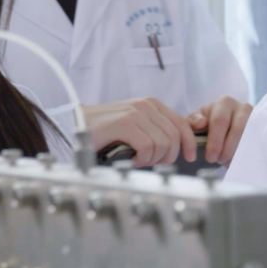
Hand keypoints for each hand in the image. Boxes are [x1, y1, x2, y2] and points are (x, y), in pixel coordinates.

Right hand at [81, 98, 195, 165]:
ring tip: (139, 160)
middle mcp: (146, 105)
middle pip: (174, 136)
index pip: (182, 123)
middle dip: (169, 156)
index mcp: (152, 104)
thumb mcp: (137, 125)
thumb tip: (179, 146)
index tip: (190, 157)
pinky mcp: (123, 124)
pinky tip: (132, 159)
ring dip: (153, 159)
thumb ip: (156, 129)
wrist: (76, 125)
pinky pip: (147, 146)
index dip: (189, 142)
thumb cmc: (107, 130)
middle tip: (153, 163)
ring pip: (162, 143)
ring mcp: (135, 113)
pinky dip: (142, 158)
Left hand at [189, 96, 252, 164]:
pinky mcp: (262, 127)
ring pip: (248, 136)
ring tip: (227, 161)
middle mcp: (241, 106)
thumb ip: (192, 123)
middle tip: (218, 161)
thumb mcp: (197, 123)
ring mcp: (255, 116)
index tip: (210, 158)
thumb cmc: (209, 125)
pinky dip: (247, 151)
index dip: (215, 141)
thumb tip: (201, 122)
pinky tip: (239, 158)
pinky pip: (256, 140)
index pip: (219, 121)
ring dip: (237, 151)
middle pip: (236, 128)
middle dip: (226, 148)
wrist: (227, 128)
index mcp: (224, 103)